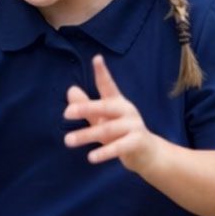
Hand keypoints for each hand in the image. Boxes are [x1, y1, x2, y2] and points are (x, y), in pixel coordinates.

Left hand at [65, 55, 166, 172]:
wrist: (147, 154)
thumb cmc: (122, 135)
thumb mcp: (102, 120)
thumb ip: (87, 107)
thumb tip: (70, 90)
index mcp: (117, 103)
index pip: (109, 86)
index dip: (102, 72)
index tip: (96, 58)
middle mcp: (126, 111)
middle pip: (105, 106)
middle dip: (86, 108)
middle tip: (66, 113)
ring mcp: (134, 126)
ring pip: (107, 129)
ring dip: (86, 135)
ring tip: (68, 141)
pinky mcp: (137, 142)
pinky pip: (119, 147)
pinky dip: (104, 152)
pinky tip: (91, 157)